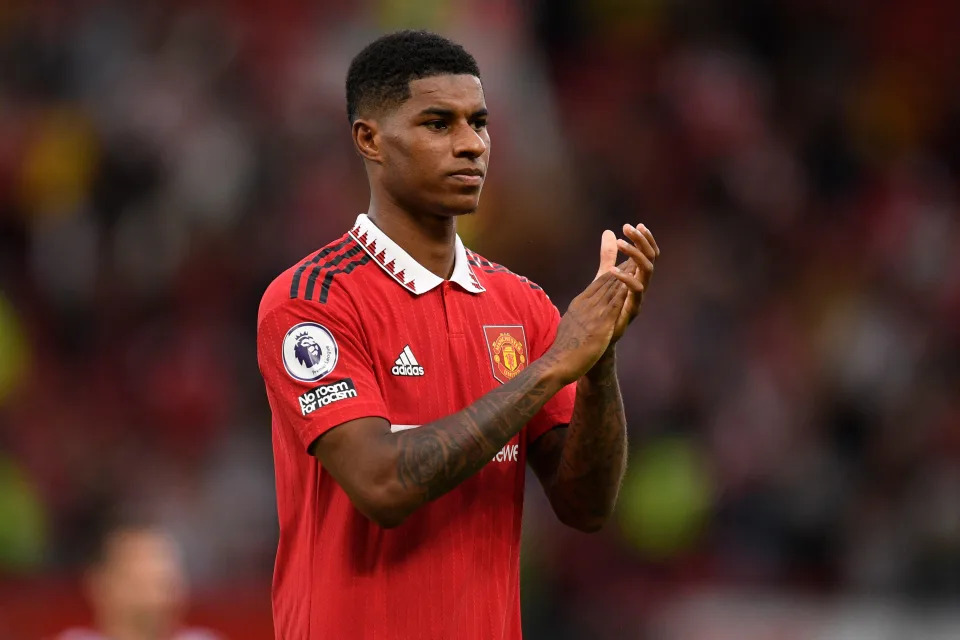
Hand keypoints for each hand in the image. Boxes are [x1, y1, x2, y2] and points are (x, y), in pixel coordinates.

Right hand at [545, 239, 629, 383]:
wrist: (558, 363)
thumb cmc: (564, 349)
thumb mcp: (570, 325)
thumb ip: (577, 314)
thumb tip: (579, 311)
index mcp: (579, 304)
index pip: (599, 283)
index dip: (613, 270)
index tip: (625, 262)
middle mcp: (586, 304)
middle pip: (607, 281)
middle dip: (622, 266)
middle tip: (636, 252)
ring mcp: (592, 313)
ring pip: (612, 288)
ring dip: (626, 273)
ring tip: (638, 261)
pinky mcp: (600, 324)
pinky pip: (615, 303)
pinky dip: (624, 291)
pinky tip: (634, 283)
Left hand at [606, 223, 658, 343]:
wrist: (598, 336)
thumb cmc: (603, 306)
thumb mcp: (604, 276)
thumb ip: (608, 256)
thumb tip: (609, 232)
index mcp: (637, 276)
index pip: (649, 253)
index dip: (646, 239)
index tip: (637, 225)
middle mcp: (642, 285)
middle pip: (650, 258)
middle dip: (642, 242)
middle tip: (628, 228)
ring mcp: (639, 297)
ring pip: (647, 271)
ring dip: (635, 255)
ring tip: (621, 243)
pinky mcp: (632, 309)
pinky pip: (636, 291)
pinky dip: (626, 278)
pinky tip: (613, 270)